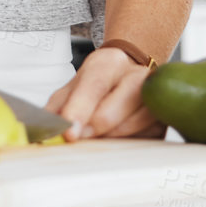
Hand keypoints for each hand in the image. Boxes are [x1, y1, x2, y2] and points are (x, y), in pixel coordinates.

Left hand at [46, 47, 164, 140]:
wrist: (131, 70)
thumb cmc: (100, 80)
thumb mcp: (75, 84)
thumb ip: (58, 106)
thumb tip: (42, 131)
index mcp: (110, 62)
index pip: (94, 86)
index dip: (79, 110)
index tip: (68, 132)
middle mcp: (137, 76)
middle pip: (112, 112)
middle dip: (90, 131)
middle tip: (76, 138)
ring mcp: (154, 97)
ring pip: (128, 131)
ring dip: (107, 139)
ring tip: (96, 135)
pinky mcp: (163, 119)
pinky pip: (141, 141)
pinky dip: (124, 144)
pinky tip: (116, 135)